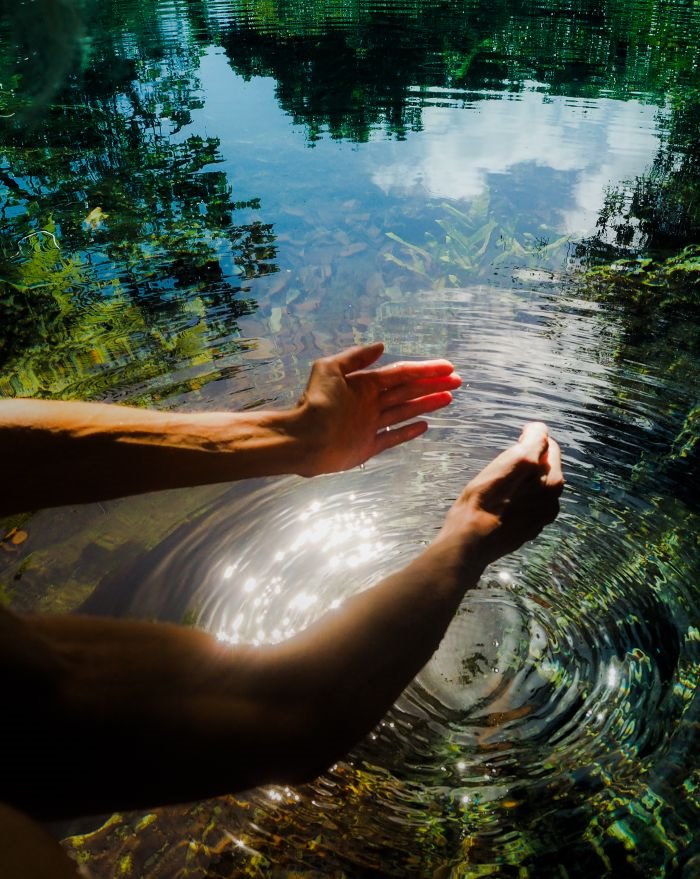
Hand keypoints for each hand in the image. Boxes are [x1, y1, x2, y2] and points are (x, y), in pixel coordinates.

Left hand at [294, 342, 460, 475]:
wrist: (303, 440)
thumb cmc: (316, 403)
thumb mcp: (329, 369)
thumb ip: (355, 358)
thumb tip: (381, 346)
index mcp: (364, 384)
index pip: (401, 373)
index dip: (425, 369)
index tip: (447, 367)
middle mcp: (370, 403)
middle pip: (407, 391)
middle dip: (432, 385)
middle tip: (458, 381)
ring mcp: (370, 425)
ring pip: (405, 411)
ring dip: (427, 404)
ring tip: (449, 398)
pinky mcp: (368, 446)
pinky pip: (394, 437)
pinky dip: (409, 431)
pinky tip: (425, 425)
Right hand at [436, 422, 563, 566]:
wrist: (471, 541)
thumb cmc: (486, 500)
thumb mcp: (512, 461)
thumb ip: (534, 443)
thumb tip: (540, 430)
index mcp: (553, 482)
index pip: (549, 445)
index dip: (530, 438)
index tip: (513, 442)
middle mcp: (552, 501)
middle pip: (543, 468)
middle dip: (527, 461)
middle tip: (503, 464)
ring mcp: (540, 519)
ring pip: (534, 487)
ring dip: (521, 480)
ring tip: (499, 485)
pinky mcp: (526, 531)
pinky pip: (525, 505)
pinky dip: (516, 499)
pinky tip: (500, 503)